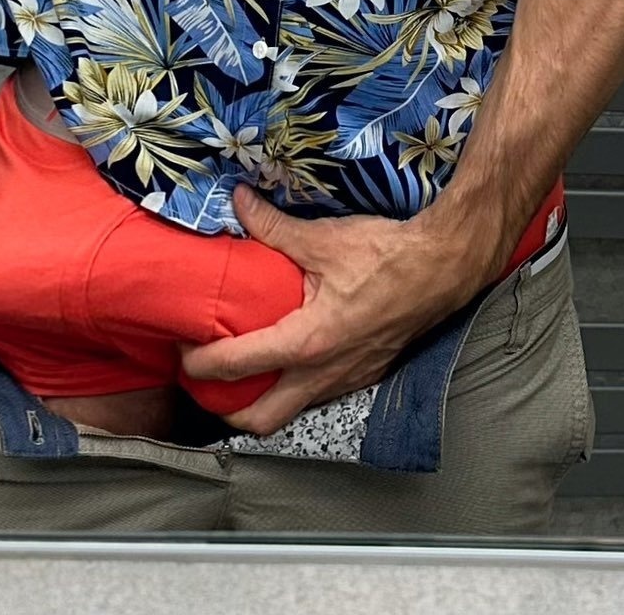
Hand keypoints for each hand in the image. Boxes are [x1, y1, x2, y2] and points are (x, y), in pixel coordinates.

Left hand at [178, 182, 479, 435]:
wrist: (443, 268)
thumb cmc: (387, 255)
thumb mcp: (324, 238)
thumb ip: (274, 227)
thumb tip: (238, 202)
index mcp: (307, 344)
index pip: (236, 366)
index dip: (198, 361)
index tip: (180, 347)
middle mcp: (323, 374)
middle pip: (260, 420)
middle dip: (225, 408)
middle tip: (205, 376)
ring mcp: (346, 380)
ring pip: (291, 409)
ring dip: (260, 397)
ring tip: (239, 366)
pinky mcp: (362, 375)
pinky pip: (317, 394)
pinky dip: (292, 384)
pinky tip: (286, 355)